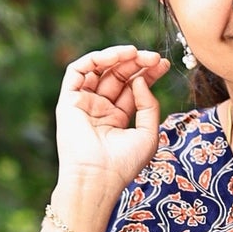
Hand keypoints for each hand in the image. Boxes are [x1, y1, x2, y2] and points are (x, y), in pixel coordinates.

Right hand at [53, 45, 169, 208]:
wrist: (97, 178)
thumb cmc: (123, 164)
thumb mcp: (148, 134)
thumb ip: (148, 105)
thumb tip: (140, 80)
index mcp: (116, 118)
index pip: (132, 88)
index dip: (148, 73)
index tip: (164, 64)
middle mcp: (99, 109)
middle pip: (118, 76)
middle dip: (137, 63)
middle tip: (154, 57)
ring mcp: (83, 104)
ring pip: (99, 70)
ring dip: (118, 57)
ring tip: (137, 53)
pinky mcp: (68, 100)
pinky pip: (78, 71)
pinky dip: (96, 59)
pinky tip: (117, 56)